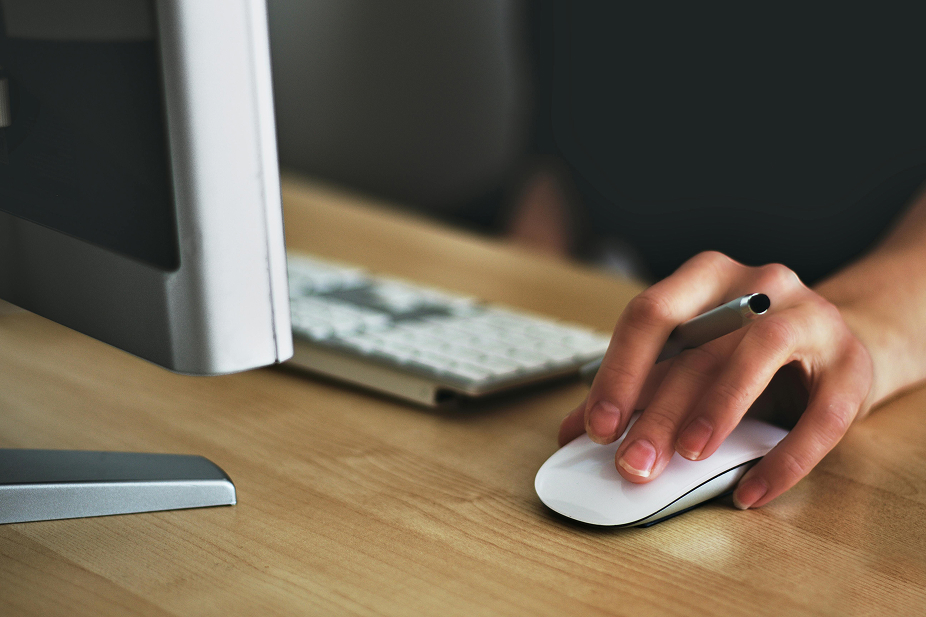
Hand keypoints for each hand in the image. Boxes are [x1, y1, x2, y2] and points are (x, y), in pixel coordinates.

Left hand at [558, 251, 872, 508]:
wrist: (833, 346)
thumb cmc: (745, 353)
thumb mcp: (689, 360)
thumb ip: (637, 389)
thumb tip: (573, 432)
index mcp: (705, 278)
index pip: (650, 314)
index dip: (619, 372)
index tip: (596, 428)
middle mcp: (758, 285)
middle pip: (699, 346)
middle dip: (660, 410)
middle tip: (633, 463)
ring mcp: (811, 317)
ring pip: (760, 354)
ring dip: (719, 408)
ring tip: (690, 456)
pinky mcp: (852, 364)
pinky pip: (821, 415)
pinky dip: (784, 458)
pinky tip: (751, 492)